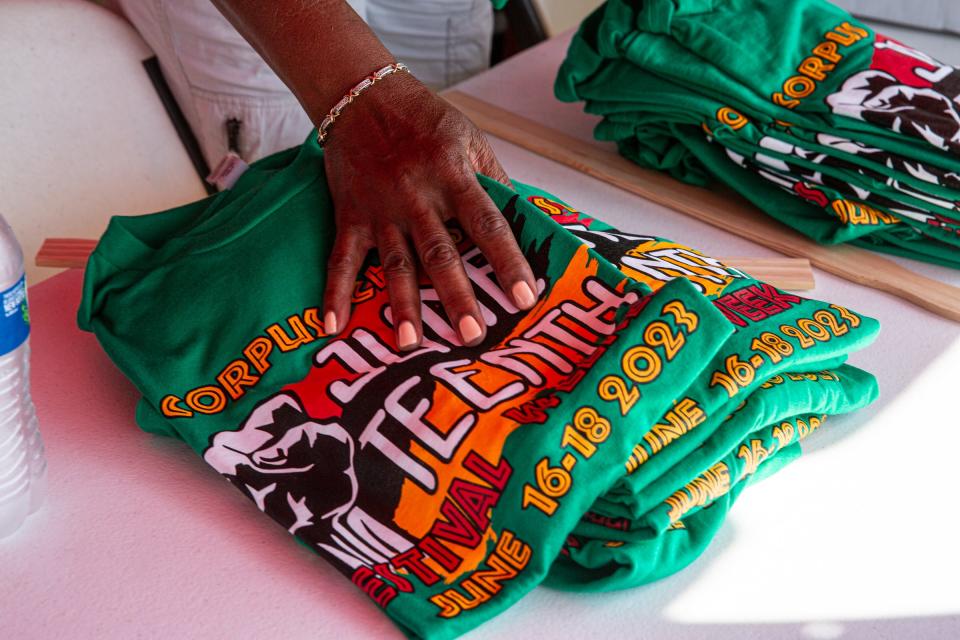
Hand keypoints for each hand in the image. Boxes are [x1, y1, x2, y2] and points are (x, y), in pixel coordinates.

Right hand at [321, 72, 537, 350]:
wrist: (363, 97)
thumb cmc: (425, 120)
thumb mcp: (470, 139)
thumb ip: (494, 180)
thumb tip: (522, 219)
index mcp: (455, 177)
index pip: (488, 225)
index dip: (508, 262)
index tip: (526, 298)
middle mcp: (418, 198)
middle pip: (440, 254)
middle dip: (457, 297)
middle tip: (472, 336)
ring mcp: (381, 210)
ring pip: (394, 264)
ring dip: (402, 306)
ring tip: (410, 345)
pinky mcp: (350, 216)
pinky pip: (342, 259)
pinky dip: (334, 293)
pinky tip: (334, 326)